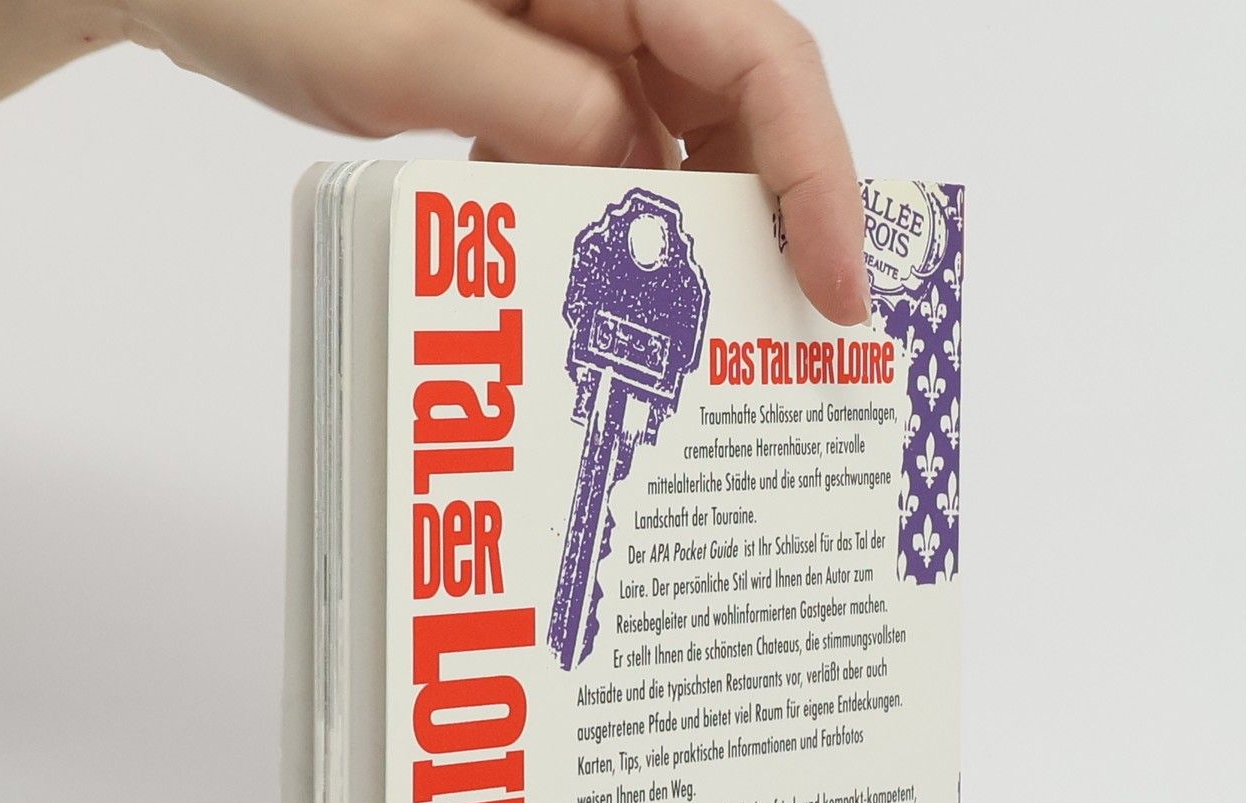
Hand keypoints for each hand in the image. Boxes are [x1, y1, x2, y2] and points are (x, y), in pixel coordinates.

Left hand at [117, 0, 868, 322]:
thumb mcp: (409, 51)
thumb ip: (541, 108)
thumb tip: (644, 177)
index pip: (760, 52)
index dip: (815, 172)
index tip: (836, 285)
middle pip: (741, 96)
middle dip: (764, 215)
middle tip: (774, 329)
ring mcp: (575, 22)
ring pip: (678, 130)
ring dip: (679, 230)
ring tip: (679, 326)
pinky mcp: (538, 64)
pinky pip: (607, 143)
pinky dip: (604, 216)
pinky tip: (573, 273)